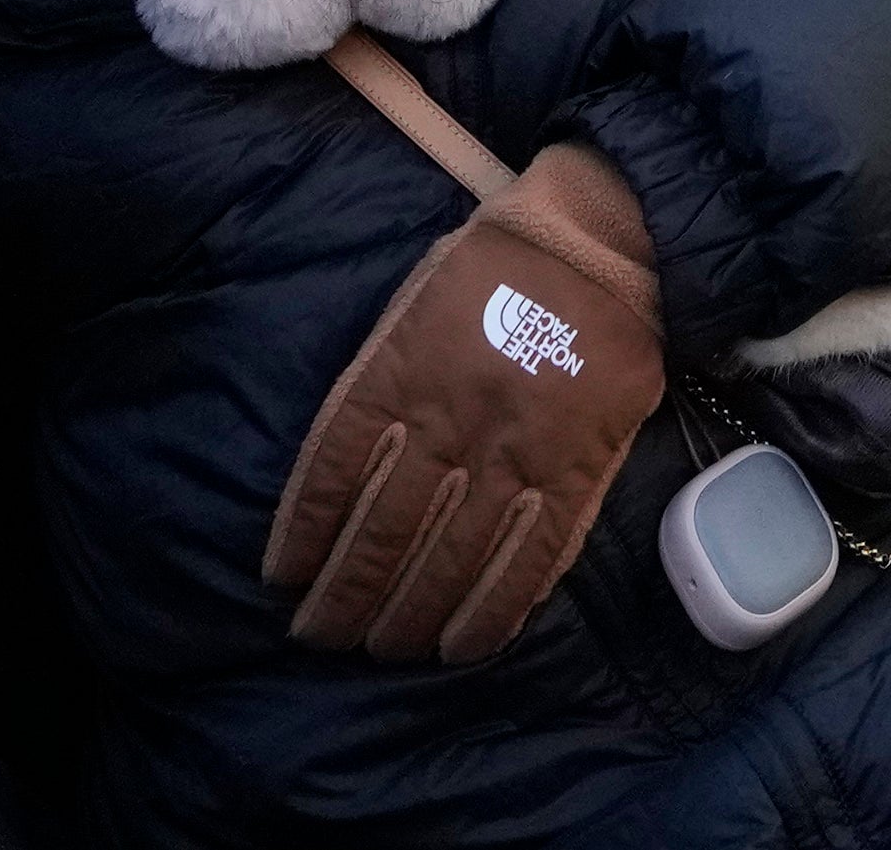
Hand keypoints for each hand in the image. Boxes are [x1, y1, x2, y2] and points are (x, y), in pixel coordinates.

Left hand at [259, 140, 663, 659]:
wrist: (607, 239)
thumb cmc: (496, 264)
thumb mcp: (412, 299)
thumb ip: (380, 378)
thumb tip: (348, 468)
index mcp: (400, 373)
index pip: (331, 473)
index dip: (303, 535)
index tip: (283, 580)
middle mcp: (451, 422)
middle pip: (383, 532)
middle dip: (346, 597)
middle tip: (322, 637)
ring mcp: (515, 453)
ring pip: (450, 559)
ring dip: (410, 616)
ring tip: (383, 650)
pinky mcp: (574, 471)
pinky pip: (529, 559)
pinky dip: (493, 610)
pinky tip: (463, 645)